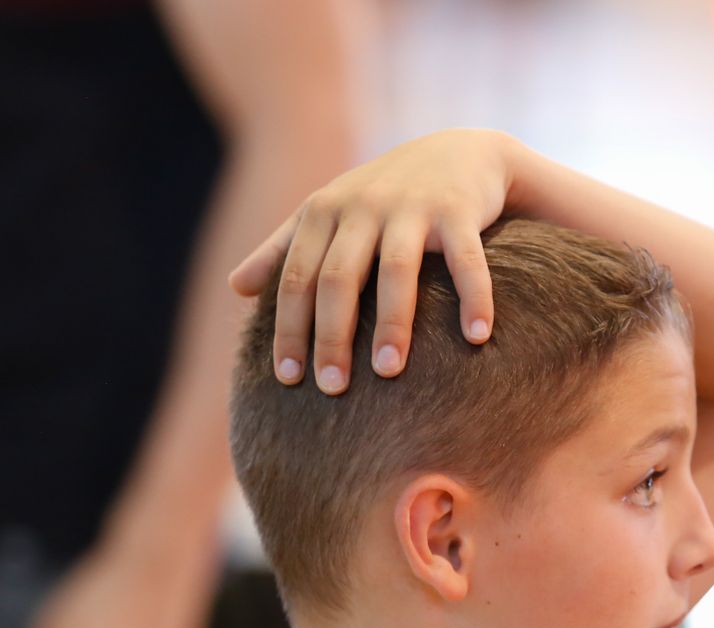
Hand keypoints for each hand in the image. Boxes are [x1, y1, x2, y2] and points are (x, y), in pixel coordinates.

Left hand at [228, 129, 517, 393]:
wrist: (460, 153)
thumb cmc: (385, 196)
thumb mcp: (329, 213)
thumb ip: (283, 248)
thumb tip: (236, 288)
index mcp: (325, 212)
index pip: (297, 278)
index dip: (290, 329)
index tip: (288, 380)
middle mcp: (364, 207)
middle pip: (339, 278)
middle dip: (332, 335)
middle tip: (332, 389)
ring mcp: (412, 208)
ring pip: (396, 271)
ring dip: (393, 323)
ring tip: (388, 372)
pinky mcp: (458, 211)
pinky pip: (466, 261)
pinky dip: (473, 298)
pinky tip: (477, 338)